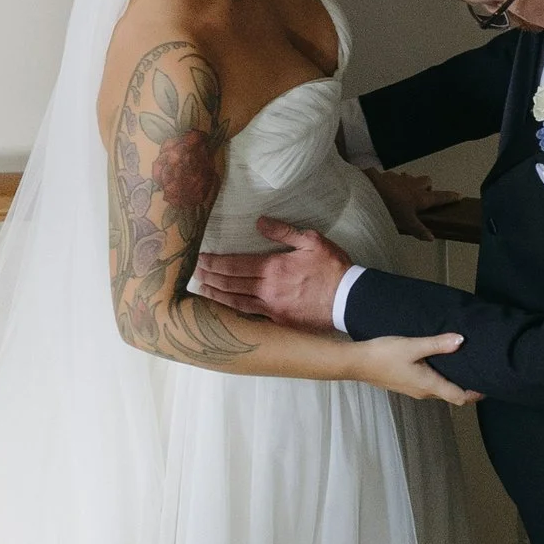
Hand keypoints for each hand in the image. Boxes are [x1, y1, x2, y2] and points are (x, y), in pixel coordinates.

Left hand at [193, 217, 352, 330]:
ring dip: (217, 295)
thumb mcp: (312, 240)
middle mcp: (267, 289)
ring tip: (201, 290)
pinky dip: (234, 311)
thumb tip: (260, 221)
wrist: (349, 300)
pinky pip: (251, 316)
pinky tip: (225, 309)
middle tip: (194, 273)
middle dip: (210, 277)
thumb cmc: (333, 268)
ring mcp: (272, 308)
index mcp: (274, 267)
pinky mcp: (279, 322)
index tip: (201, 259)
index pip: (235, 265)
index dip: (215, 262)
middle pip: (231, 283)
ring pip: (236, 302)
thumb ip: (284, 231)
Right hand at [352, 333, 480, 405]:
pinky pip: (428, 386)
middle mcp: (423, 392)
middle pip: (450, 395)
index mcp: (428, 385)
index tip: (488, 384)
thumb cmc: (385, 354)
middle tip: (479, 373)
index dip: (475, 394)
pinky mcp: (405, 384)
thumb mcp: (413, 346)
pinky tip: (439, 365)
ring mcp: (412, 390)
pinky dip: (440, 379)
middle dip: (466, 388)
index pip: (459, 397)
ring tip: (462, 367)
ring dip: (452, 383)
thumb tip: (461, 340)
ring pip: (439, 390)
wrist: (357, 362)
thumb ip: (438, 344)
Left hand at [366, 168, 460, 240]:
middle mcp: (414, 185)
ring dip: (412, 183)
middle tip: (424, 196)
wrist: (370, 190)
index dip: (450, 197)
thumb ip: (418, 230)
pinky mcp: (388, 175)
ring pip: (411, 177)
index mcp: (421, 197)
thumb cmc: (390, 207)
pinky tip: (388, 188)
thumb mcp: (405, 223)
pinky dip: (395, 182)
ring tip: (405, 192)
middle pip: (427, 181)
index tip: (458, 196)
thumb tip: (431, 237)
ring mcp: (401, 178)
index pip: (440, 197)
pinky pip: (395, 177)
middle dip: (428, 187)